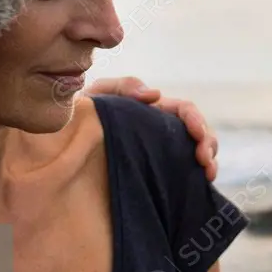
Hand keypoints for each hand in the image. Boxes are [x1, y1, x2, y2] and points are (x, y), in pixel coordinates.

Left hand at [84, 77, 218, 180]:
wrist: (62, 148)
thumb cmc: (82, 117)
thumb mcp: (98, 95)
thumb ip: (122, 87)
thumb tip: (155, 95)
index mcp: (153, 110)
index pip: (184, 110)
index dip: (194, 119)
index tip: (196, 134)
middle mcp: (163, 131)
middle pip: (198, 133)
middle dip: (207, 142)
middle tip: (204, 159)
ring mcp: (162, 153)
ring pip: (197, 152)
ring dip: (209, 159)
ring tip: (207, 173)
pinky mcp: (158, 174)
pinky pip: (185, 175)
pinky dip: (199, 178)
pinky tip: (202, 185)